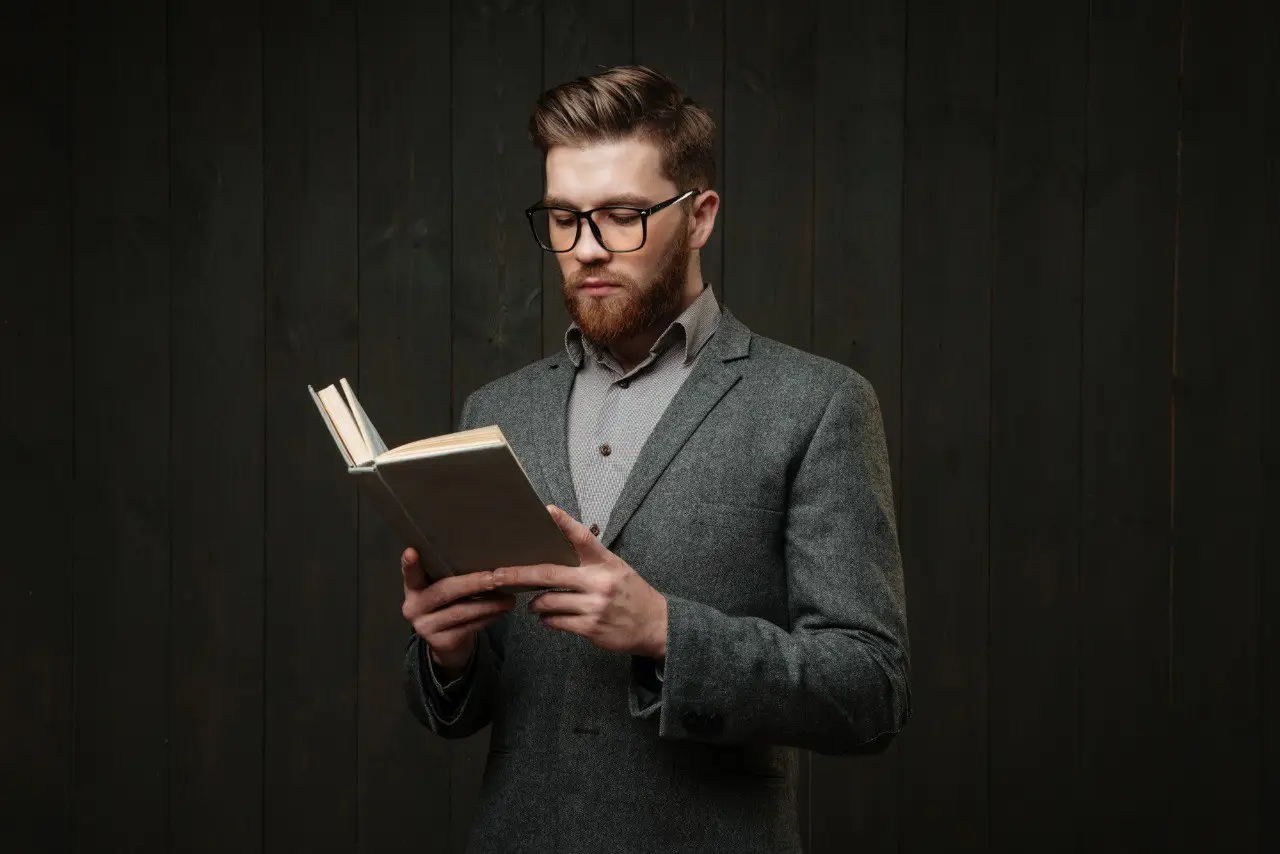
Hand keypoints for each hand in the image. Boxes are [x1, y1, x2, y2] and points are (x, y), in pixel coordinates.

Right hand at [401, 548, 515, 680]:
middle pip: (444, 591)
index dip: (409, 564)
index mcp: (413, 589)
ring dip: (488, 604)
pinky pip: (468, 627)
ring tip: (509, 598)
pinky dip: (488, 617)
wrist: (446, 642)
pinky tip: (502, 611)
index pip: (409, 574)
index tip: (411, 552)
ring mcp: (426, 627)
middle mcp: (413, 608)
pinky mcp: (441, 642)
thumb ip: (448, 576)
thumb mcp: (442, 589)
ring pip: (460, 612)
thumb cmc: (448, 604)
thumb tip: (484, 558)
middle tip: (495, 578)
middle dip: (472, 584)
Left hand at [493, 505, 667, 658]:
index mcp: (606, 562)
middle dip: (518, 574)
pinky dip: (547, 618)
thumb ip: (589, 559)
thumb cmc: (631, 593)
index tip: (547, 510)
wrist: (656, 625)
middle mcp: (599, 582)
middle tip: (496, 575)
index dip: (564, 523)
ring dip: (536, 602)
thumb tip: (554, 551)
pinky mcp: (591, 628)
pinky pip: (556, 621)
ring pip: (548, 601)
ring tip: (535, 602)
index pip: (583, 538)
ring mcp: (595, 606)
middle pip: (550, 574)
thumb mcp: (616, 568)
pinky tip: (549, 616)